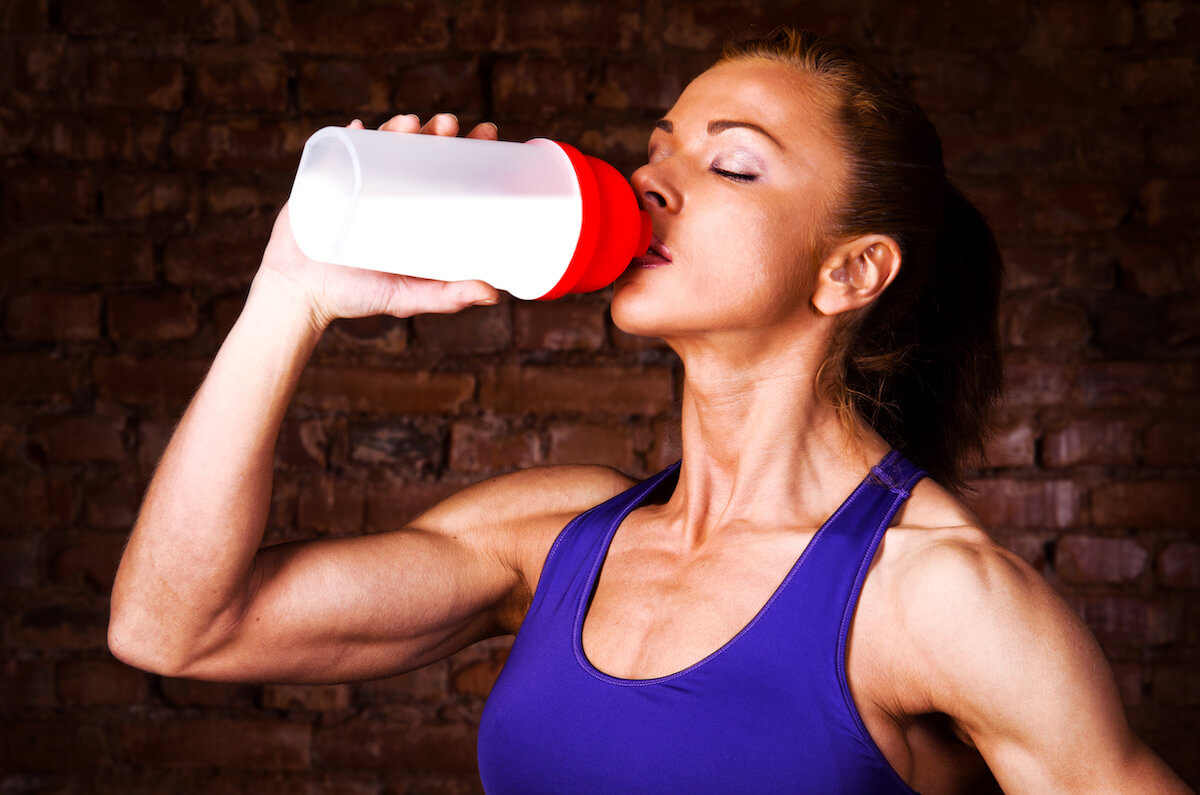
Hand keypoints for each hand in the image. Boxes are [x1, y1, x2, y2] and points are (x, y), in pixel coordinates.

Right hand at [259, 114, 501, 329]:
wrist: (299, 294)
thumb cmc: (357, 295)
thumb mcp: (407, 296)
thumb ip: (448, 296)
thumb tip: (493, 293)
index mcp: (416, 209)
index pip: (449, 170)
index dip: (469, 149)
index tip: (488, 132)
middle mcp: (390, 190)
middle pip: (420, 150)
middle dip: (437, 130)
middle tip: (449, 124)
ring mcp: (357, 181)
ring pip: (382, 143)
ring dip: (397, 127)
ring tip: (410, 123)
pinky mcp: (325, 179)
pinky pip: (338, 149)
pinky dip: (349, 135)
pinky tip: (359, 127)